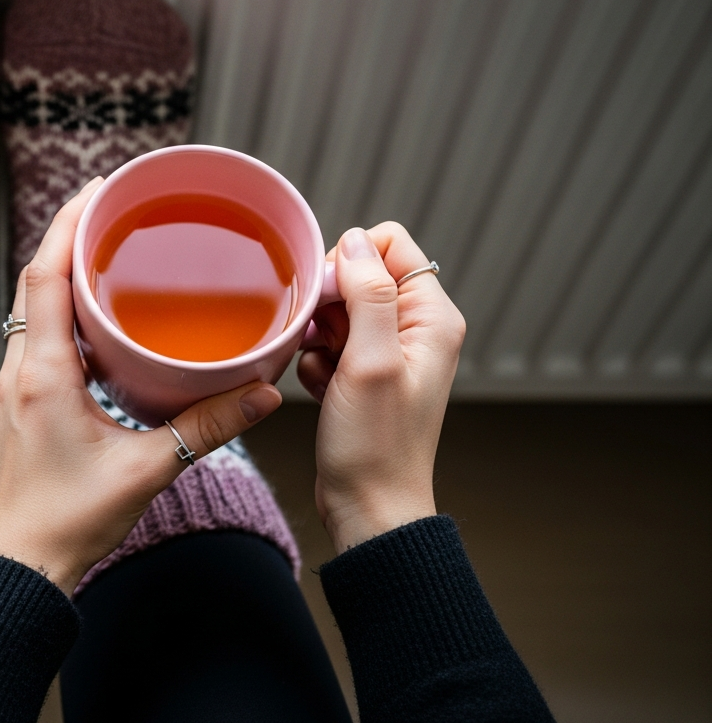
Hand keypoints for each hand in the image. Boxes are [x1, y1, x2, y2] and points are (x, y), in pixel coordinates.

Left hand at [0, 178, 283, 593]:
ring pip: (34, 309)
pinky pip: (39, 339)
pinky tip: (103, 324)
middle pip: (36, 281)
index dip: (68, 224)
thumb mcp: (148, 469)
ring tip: (112, 254)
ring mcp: (17, 386)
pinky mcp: (23, 404)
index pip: (45, 275)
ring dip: (65, 276)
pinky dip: (66, 315)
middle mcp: (21, 369)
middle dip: (70, 238)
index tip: (99, 189)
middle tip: (115, 211)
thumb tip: (262, 393)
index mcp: (44, 373)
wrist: (22, 566)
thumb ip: (207, 428)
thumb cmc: (70, 520)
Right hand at [298, 223, 465, 553]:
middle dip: (328, 302)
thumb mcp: (371, 362)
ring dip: (318, 333)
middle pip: (360, 275)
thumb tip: (356, 241)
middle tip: (324, 343)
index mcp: (431, 318)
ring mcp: (390, 353)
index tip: (330, 302)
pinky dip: (316, 360)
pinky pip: (329, 343)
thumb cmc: (376, 446)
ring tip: (323, 370)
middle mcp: (416, 330)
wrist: (369, 507)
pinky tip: (320, 387)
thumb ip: (369, 295)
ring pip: (338, 309)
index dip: (351, 262)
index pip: (390, 245)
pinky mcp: (365, 375)